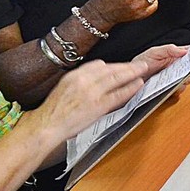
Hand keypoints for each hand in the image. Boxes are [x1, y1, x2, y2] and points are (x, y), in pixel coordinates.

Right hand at [31, 46, 185, 140]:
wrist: (46, 125)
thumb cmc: (54, 112)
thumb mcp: (64, 89)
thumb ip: (80, 82)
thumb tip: (97, 80)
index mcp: (74, 75)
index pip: (98, 65)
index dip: (113, 65)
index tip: (122, 65)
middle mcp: (83, 80)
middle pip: (110, 69)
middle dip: (127, 66)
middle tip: (141, 64)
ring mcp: (91, 92)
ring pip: (117, 78)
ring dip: (132, 73)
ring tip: (143, 70)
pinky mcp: (98, 105)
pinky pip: (118, 94)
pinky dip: (130, 88)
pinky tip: (138, 84)